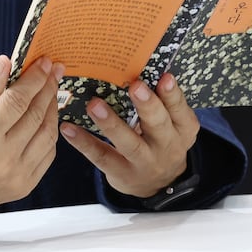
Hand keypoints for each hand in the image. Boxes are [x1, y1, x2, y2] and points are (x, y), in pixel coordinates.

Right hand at [0, 55, 63, 215]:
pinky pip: (48, 153)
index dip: (34, 79)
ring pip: (48, 134)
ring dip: (52, 109)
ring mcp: (17, 176)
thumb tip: (6, 64)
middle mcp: (4, 159)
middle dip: (48, 88)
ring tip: (50, 91)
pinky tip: (46, 117)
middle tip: (54, 70)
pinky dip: (50, 132)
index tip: (45, 62)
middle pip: (37, 115)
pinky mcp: (25, 186)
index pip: (18, 101)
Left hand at [60, 73, 198, 197]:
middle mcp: (167, 147)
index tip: (165, 77)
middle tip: (135, 86)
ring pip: (129, 143)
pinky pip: (102, 156)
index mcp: (182, 129)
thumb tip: (137, 67)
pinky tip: (68, 128)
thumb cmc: (161, 140)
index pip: (180, 110)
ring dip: (111, 124)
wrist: (158, 184)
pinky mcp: (122, 173)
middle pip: (158, 125)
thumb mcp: (172, 125)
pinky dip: (84, 142)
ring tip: (94, 105)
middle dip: (147, 105)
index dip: (173, 95)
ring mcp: (144, 163)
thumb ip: (161, 103)